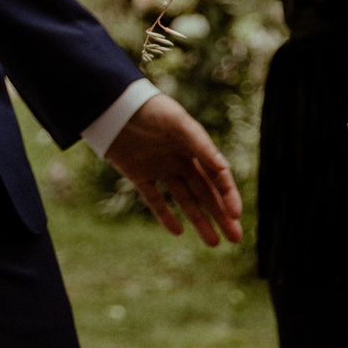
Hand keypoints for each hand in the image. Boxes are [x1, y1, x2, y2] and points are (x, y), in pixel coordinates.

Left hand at [105, 93, 242, 246]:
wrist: (112, 104)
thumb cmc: (149, 108)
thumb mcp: (177, 122)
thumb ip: (201, 145)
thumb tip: (224, 170)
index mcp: (193, 146)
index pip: (216, 176)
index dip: (227, 195)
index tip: (235, 215)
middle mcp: (179, 159)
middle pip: (205, 192)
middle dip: (221, 215)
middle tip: (236, 239)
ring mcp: (159, 168)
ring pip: (184, 200)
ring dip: (199, 220)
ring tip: (214, 243)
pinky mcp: (137, 174)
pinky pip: (154, 199)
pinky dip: (165, 216)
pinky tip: (178, 232)